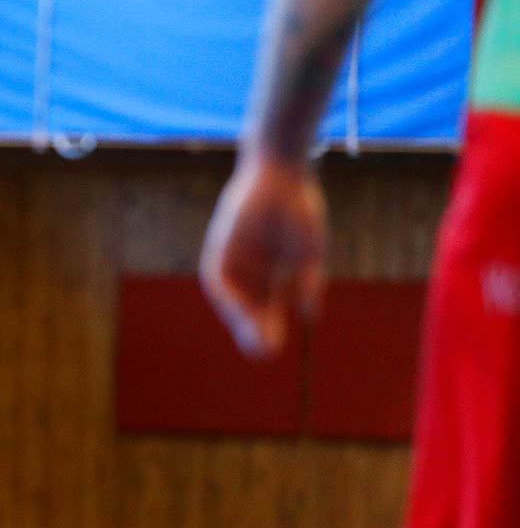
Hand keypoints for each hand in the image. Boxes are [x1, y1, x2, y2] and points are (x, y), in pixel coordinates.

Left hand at [199, 154, 327, 357]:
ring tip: (254, 340)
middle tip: (263, 354)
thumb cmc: (300, 211)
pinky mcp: (218, 247)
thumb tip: (309, 314)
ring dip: (240, 321)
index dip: (268, 329)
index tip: (274, 350)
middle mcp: (247, 271)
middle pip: (246, 310)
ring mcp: (231, 259)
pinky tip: (242, 310)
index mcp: (268, 275)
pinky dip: (229, 297)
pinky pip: (218, 278)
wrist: (283, 174)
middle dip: (253, 332)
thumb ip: (305, 283)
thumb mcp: (306, 254)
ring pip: (231, 299)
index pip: (265, 310)